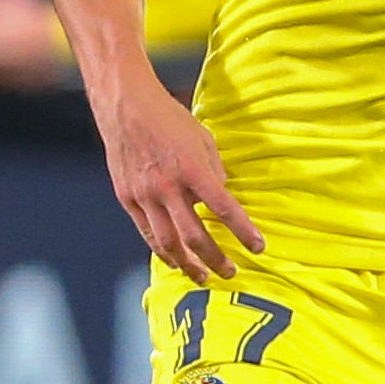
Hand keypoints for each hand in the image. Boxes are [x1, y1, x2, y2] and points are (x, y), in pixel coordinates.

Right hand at [98, 74, 262, 282]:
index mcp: (192, 169)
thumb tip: (221, 198)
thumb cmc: (168, 118)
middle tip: (230, 272)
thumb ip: (214, 171)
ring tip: (202, 277)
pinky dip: (162, 252)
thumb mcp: (203, 138)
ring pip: (168, 243)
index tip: (258, 247)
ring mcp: (145, 195)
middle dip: (215, 259)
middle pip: (195, 236)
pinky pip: (147, 233)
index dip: (244, 231)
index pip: (225, 208)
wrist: (126, 106)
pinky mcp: (127, 198)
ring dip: (188, 265)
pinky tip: (174, 261)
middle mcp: (168, 187)